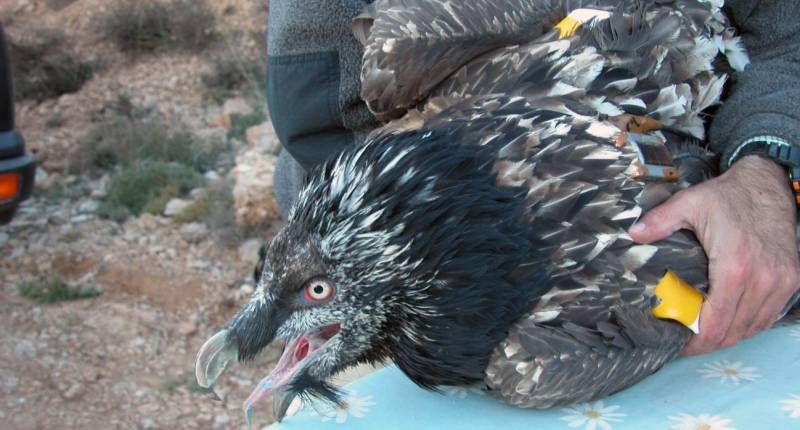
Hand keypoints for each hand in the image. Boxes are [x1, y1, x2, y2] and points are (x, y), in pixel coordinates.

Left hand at [628, 155, 799, 354]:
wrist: (768, 183)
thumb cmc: (727, 196)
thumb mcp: (689, 203)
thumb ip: (660, 221)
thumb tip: (633, 235)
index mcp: (734, 267)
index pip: (715, 323)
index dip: (695, 341)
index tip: (677, 344)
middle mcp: (763, 279)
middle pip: (733, 332)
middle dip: (706, 343)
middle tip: (685, 342)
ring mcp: (781, 282)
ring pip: (752, 328)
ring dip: (728, 336)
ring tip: (703, 335)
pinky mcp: (792, 280)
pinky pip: (769, 316)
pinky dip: (748, 324)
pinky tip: (729, 321)